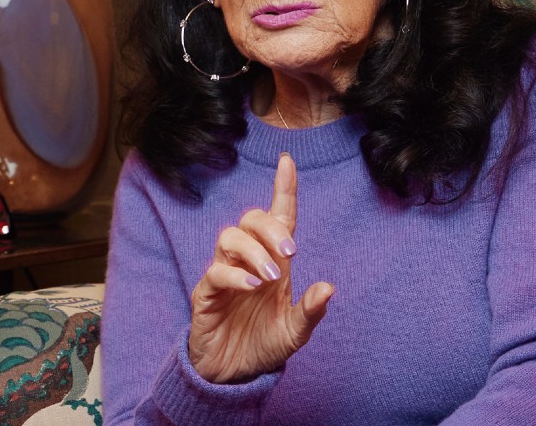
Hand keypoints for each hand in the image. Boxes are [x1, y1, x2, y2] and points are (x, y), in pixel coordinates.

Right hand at [187, 152, 334, 382]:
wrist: (234, 374)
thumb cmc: (263, 345)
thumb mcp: (296, 333)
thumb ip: (311, 311)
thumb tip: (329, 287)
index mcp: (274, 263)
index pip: (278, 218)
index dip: (283, 189)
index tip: (287, 162)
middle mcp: (248, 262)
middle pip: (251, 220)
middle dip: (270, 228)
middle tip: (290, 252)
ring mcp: (225, 275)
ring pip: (229, 238)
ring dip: (253, 251)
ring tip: (270, 277)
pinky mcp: (207, 293)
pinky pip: (215, 271)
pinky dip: (235, 274)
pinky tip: (252, 287)